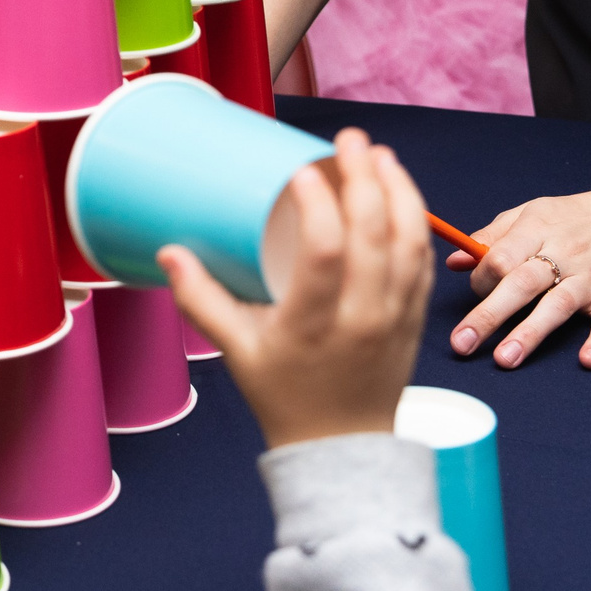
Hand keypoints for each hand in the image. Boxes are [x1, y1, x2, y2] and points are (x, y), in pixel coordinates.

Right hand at [160, 132, 430, 445]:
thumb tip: (168, 252)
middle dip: (366, 178)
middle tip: (349, 140)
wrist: (341, 450)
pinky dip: (416, 222)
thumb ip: (201, 300)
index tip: (302, 169)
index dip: (319, 205)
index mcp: (314, 324)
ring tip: (380, 156)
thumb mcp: (237, 351)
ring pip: (410, 242)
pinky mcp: (413, 318)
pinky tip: (401, 194)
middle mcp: (363, 317)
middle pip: (375, 235)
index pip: (326, 253)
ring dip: (400, 192)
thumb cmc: (285, 397)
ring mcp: (395, 317)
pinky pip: (423, 262)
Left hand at [449, 183, 590, 369]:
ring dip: (531, 333)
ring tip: (505, 358)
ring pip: (557, 305)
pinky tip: (587, 360)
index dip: (481, 279)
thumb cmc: (575, 218)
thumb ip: (492, 237)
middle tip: (462, 343)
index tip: (476, 293)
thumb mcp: (531, 214)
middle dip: (489, 315)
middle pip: (521, 284)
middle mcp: (563, 254)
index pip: (499, 257)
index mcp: (536, 230)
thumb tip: (455, 261)